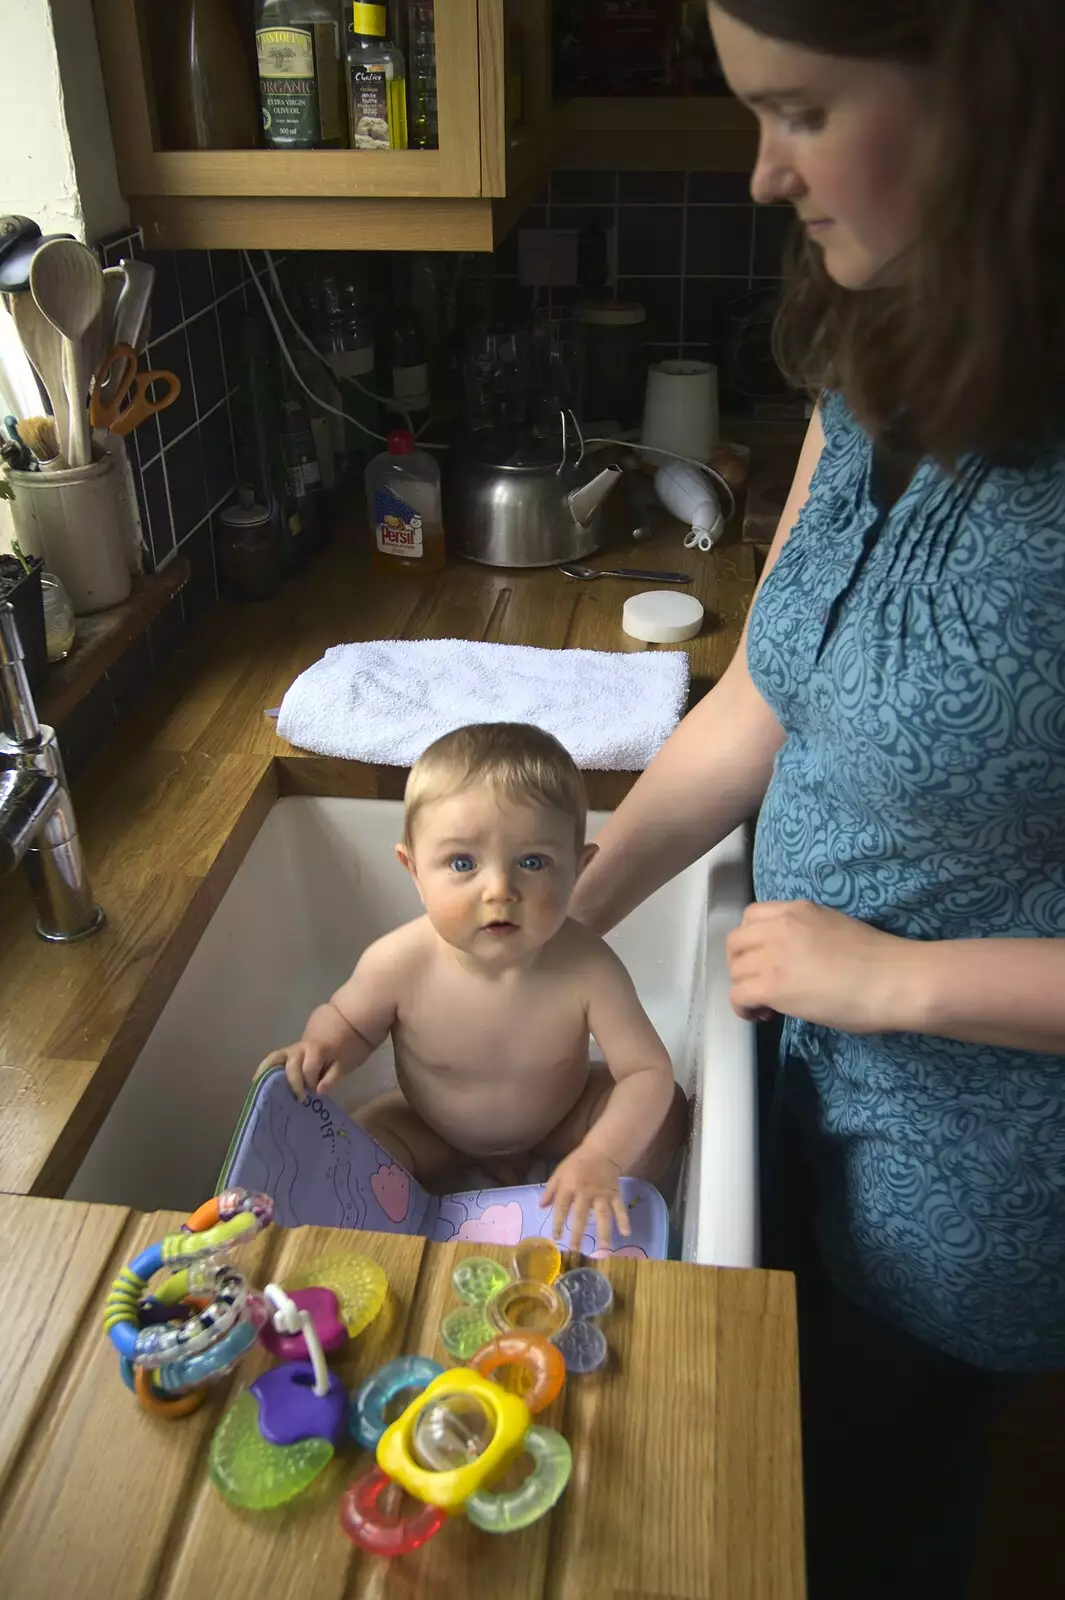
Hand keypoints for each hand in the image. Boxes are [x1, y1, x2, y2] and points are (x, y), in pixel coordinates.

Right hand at [255, 1041, 343, 1098]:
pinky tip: (257, 1082)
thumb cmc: (338, 1052)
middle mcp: (299, 1049)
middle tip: (300, 1099)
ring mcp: (288, 1050)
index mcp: (315, 1050)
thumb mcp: (342, 1064)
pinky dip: (263, 1069)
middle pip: (292, 1066)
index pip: (309, 1069)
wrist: (331, 1031)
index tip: (316, 1092)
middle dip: (295, 1083)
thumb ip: (331, 1078)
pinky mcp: (283, 1053)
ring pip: (274, 1059)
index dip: (311, 1082)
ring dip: (269, 1075)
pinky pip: (270, 1060)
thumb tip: (318, 1092)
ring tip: (263, 1091)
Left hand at [542, 1146, 630, 1251]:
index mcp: (569, 1186)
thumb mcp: (559, 1172)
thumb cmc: (576, 1163)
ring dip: (603, 1232)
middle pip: (581, 1215)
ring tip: (604, 1249)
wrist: (601, 1151)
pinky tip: (625, 1233)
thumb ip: (550, 1190)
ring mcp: (602, 1194)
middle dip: (578, 1233)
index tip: (556, 1238)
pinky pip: (620, 1208)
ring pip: (603, 1214)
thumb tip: (541, 1207)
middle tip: (576, 1250)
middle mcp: (585, 1192)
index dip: (558, 1223)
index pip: (562, 1207)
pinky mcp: (614, 1193)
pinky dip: (623, 1220)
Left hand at [727, 900, 915, 1034]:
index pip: (752, 916)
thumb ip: (807, 937)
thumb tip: (797, 962)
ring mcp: (773, 955)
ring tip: (767, 1006)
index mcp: (798, 910)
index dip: (753, 941)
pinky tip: (763, 1016)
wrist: (895, 979)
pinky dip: (744, 1008)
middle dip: (742, 964)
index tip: (765, 959)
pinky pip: (738, 995)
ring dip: (745, 988)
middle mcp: (780, 926)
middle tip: (762, 984)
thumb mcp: (835, 929)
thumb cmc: (880, 960)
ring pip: (734, 971)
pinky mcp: (772, 985)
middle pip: (735, 942)